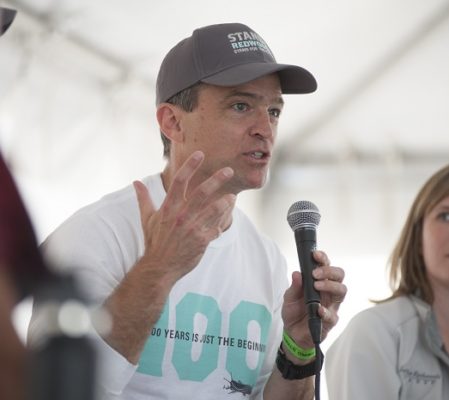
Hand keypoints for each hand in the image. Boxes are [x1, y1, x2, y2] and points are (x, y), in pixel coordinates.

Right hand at [133, 151, 235, 283]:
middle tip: (229, 170)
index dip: (190, 166)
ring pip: (214, 209)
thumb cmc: (154, 241)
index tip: (200, 154)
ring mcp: (192, 228)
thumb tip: (136, 182)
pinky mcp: (201, 241)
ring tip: (232, 196)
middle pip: (202, 192)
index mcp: (168, 208)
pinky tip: (227, 215)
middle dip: (217, 179)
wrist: (159, 267)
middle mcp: (181, 216)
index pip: (180, 181)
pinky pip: (217, 227)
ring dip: (226, 201)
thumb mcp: (147, 219)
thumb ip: (143, 199)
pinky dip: (223, 220)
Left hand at [281, 250, 345, 349]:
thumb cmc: (294, 311)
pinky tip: (318, 309)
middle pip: (339, 276)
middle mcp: (328, 292)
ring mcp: (331, 306)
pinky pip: (332, 315)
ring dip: (330, 286)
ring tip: (317, 286)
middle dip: (329, 271)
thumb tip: (297, 273)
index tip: (315, 255)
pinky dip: (325, 311)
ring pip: (341, 291)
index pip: (326, 266)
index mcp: (319, 282)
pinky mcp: (329, 321)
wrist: (292, 333)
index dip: (323, 258)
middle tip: (315, 274)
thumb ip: (294, 286)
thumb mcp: (289, 297)